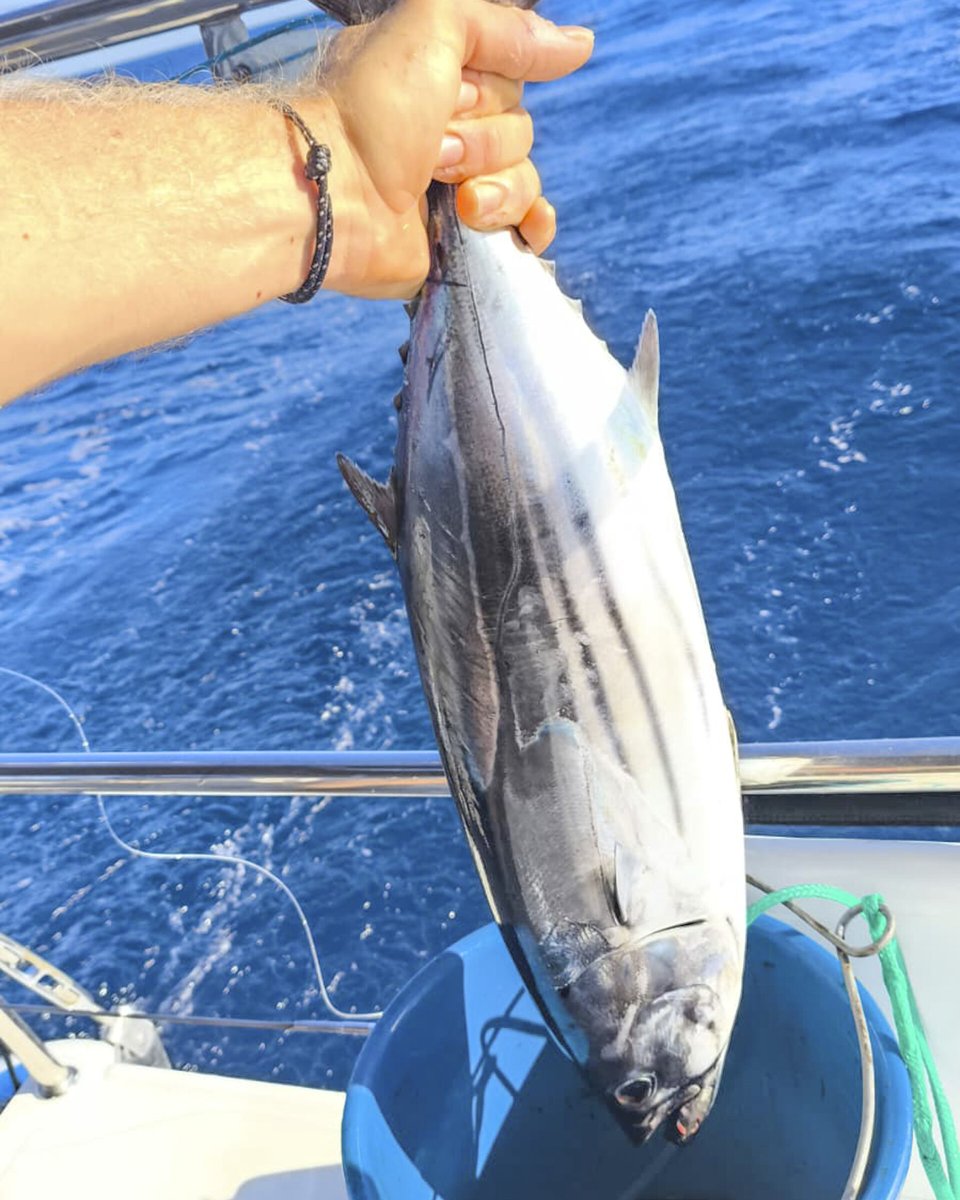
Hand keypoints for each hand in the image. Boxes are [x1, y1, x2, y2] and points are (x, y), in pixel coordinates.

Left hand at [315, 0, 593, 297]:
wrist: (335, 196)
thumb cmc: (370, 108)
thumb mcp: (434, 26)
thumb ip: (504, 26)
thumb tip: (581, 46)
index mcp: (439, 80)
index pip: (510, 75)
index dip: (491, 85)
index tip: (453, 91)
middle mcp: (448, 133)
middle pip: (520, 131)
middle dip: (485, 141)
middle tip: (434, 150)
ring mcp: (456, 192)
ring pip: (525, 180)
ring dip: (494, 186)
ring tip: (444, 192)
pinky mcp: (462, 241)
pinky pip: (525, 229)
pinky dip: (531, 227)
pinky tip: (525, 230)